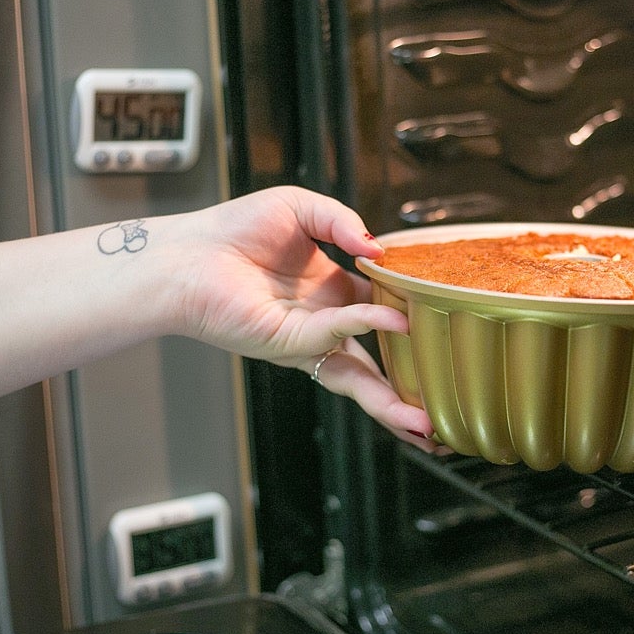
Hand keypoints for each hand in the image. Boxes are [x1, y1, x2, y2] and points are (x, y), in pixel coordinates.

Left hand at [179, 187, 435, 447]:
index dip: (412, 319)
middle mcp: (324, 323)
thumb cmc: (234, 229)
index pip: (383, 312)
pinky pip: (336, 336)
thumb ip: (344, 222)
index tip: (446, 322)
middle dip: (408, 390)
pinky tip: (396, 323)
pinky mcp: (288, 344)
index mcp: (331, 293)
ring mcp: (307, 340)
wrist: (187, 252)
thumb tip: (378, 251)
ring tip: (426, 425)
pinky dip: (367, 327)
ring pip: (359, 377)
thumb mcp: (302, 209)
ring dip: (392, 400)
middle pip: (376, 364)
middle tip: (440, 410)